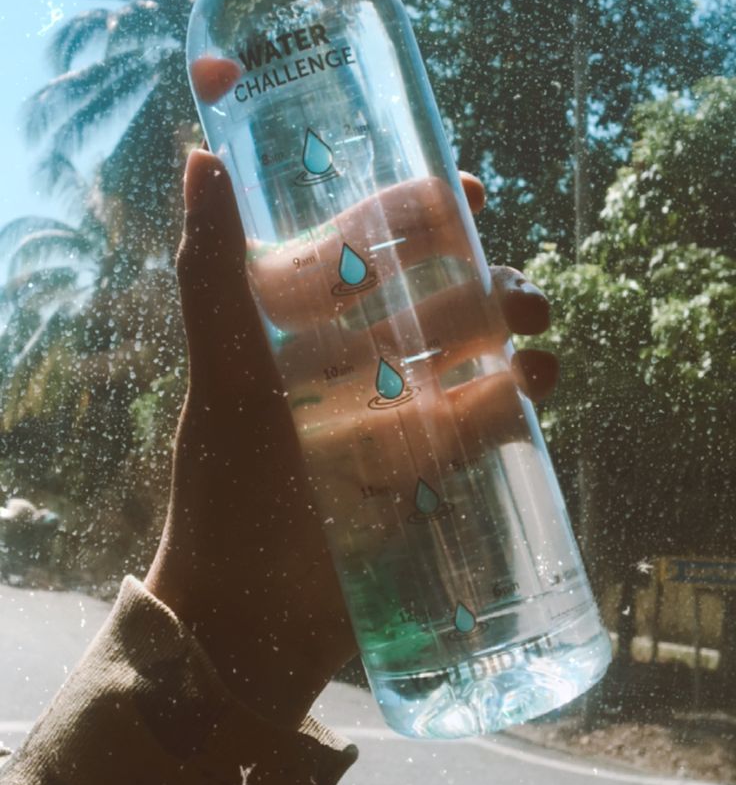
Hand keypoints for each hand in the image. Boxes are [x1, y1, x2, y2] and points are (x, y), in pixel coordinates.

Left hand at [145, 151, 556, 728]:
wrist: (251, 630)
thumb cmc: (228, 496)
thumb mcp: (223, 379)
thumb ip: (212, 274)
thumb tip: (201, 155)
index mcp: (298, 331)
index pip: (364, 247)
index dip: (414, 213)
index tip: (464, 191)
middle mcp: (349, 365)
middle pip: (431, 297)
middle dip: (482, 279)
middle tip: (518, 291)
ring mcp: (393, 418)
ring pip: (468, 354)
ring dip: (511, 334)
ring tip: (536, 338)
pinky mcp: (429, 474)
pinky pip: (485, 420)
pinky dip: (518, 398)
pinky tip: (539, 388)